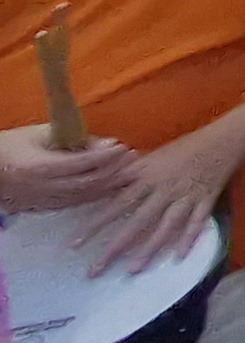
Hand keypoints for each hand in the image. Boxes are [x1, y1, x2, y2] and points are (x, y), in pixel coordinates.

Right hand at [0, 123, 139, 215]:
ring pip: (82, 197)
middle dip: (112, 173)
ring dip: (108, 186)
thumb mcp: (40, 134)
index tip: (123, 147)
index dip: (103, 157)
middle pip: (84, 184)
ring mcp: (41, 200)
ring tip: (130, 174)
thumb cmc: (12, 146)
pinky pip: (74, 204)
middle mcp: (41, 187)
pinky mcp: (42, 208)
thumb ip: (74, 139)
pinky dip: (95, 196)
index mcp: (38, 167)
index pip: (79, 164)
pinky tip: (111, 188)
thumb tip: (108, 143)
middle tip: (134, 160)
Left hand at [77, 121, 241, 270]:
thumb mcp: (153, 156)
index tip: (75, 244)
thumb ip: (131, 174)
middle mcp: (164, 187)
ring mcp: (187, 194)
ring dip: (149, 249)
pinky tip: (178, 256)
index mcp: (148, 174)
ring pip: (165, 225)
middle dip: (115, 247)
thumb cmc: (187, 146)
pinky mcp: (207, 198)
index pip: (116, 203)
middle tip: (95, 270)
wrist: (226, 136)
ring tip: (132, 270)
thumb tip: (103, 188)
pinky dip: (188, 238)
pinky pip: (197, 221)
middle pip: (136, 221)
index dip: (95, 224)